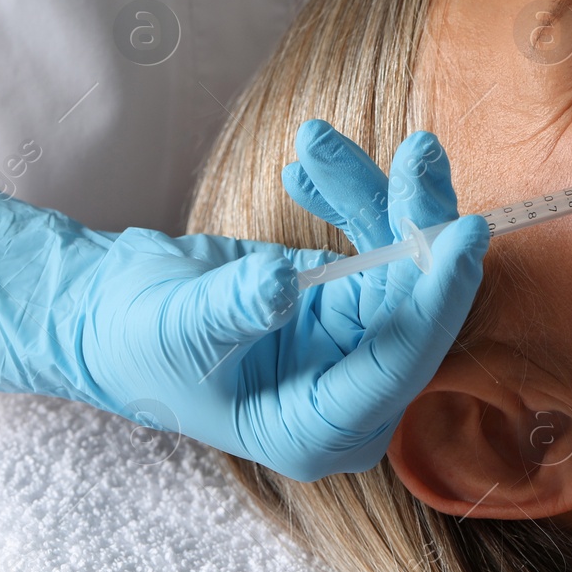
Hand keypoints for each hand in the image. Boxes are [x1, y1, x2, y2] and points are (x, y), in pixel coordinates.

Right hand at [0, 121, 488, 480]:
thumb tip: (282, 284)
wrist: (107, 316)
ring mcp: (357, 340)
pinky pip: (373, 239)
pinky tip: (308, 164)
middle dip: (418, 223)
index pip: (399, 364)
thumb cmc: (134, 345)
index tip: (464, 233)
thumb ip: (233, 311)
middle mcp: (354, 391)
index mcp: (320, 430)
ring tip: (326, 141)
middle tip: (417, 153)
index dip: (436, 300)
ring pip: (402, 261)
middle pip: (417, 304)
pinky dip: (349, 195)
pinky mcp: (349, 296)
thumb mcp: (177, 332)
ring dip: (379, 194)